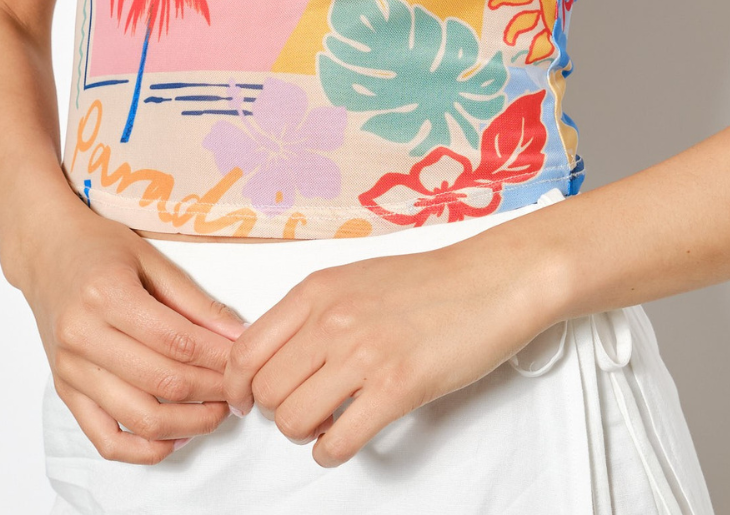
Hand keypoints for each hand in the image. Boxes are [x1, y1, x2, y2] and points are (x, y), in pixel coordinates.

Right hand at [18, 203, 246, 463]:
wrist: (46, 252)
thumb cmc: (100, 247)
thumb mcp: (151, 259)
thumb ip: (194, 301)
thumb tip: (238, 335)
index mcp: (107, 294)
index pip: (177, 341)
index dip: (218, 357)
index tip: (245, 361)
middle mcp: (83, 336)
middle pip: (162, 380)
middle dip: (211, 390)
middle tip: (239, 388)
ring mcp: (70, 369)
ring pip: (138, 417)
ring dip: (187, 423)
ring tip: (216, 412)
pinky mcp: (65, 391)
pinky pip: (104, 438)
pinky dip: (143, 449)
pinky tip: (174, 438)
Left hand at [223, 229, 555, 467]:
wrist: (492, 281)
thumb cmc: (430, 281)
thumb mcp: (355, 278)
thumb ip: (313, 311)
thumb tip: (276, 355)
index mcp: (317, 290)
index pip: (244, 349)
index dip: (238, 385)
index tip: (247, 400)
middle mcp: (332, 319)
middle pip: (267, 390)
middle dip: (278, 410)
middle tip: (303, 408)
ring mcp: (364, 354)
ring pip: (293, 420)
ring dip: (305, 432)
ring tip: (328, 421)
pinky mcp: (397, 388)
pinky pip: (337, 442)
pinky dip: (332, 452)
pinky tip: (346, 438)